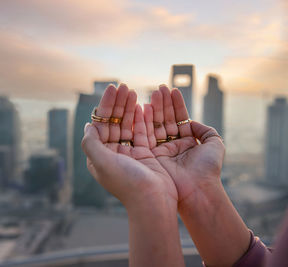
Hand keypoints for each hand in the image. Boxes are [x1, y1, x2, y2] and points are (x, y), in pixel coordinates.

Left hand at [81, 84, 183, 266]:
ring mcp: (129, 153)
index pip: (100, 124)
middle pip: (113, 122)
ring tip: (132, 91)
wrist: (152, 202)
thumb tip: (87, 125)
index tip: (112, 89)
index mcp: (100, 156)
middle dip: (117, 104)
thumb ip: (90, 143)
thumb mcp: (101, 162)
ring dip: (129, 108)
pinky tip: (142, 105)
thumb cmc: (125, 183)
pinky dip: (141, 119)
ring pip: (127, 125)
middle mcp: (113, 154)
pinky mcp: (145, 154)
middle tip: (123, 85)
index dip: (105, 106)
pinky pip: (142, 132)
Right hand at [145, 85, 248, 266]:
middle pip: (166, 120)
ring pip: (156, 125)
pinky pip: (147, 135)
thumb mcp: (215, 144)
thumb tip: (192, 121)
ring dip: (155, 108)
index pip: (180, 119)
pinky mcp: (150, 156)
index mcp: (187, 143)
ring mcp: (161, 150)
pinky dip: (146, 121)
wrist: (197, 190)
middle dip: (163, 103)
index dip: (176, 105)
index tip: (172, 90)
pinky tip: (146, 106)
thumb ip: (206, 130)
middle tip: (159, 87)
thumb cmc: (208, 168)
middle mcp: (173, 146)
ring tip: (153, 92)